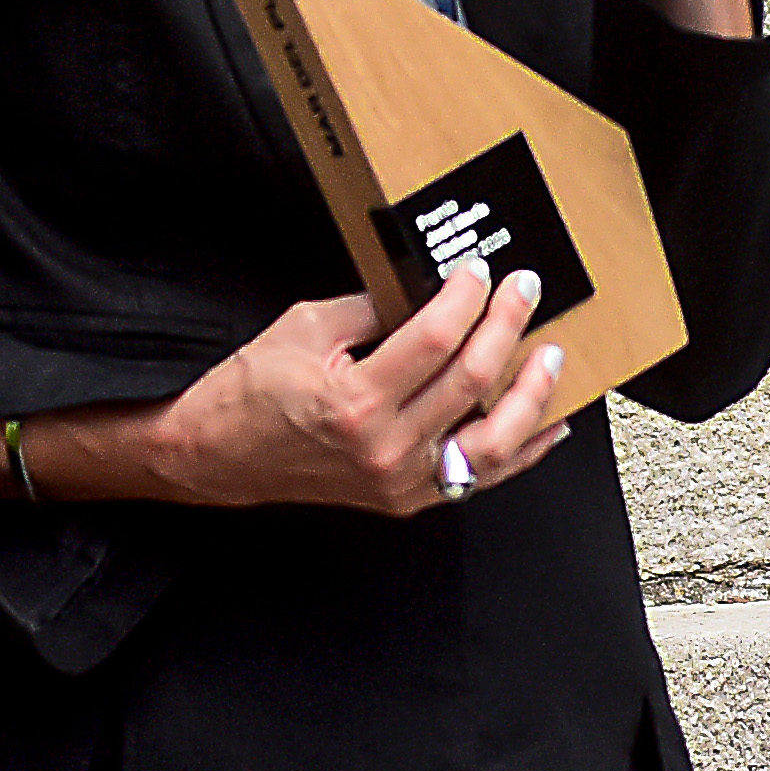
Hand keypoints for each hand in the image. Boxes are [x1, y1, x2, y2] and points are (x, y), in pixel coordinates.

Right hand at [61, 269, 574, 515]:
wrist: (218, 456)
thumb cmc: (253, 392)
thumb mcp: (307, 327)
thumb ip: (371, 305)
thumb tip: (429, 285)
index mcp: (354, 400)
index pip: (436, 340)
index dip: (467, 298)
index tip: (481, 271)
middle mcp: (383, 446)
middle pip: (471, 381)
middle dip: (507, 327)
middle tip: (525, 291)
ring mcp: (399, 480)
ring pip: (492, 441)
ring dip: (532, 395)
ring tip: (551, 355)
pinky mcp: (406, 498)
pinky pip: (479, 477)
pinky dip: (522, 450)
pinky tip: (548, 422)